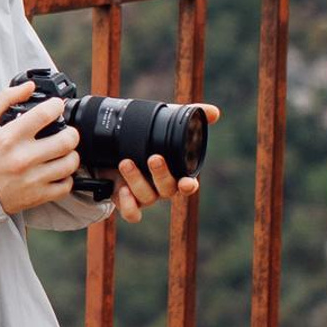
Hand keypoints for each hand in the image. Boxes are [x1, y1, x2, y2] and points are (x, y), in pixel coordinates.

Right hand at [0, 79, 82, 216]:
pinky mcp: (38, 195)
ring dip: (71, 154)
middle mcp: (23, 157)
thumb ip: (4, 98)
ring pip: (70, 163)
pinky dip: (67, 177)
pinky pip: (66, 186)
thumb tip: (28, 86)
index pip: (45, 114)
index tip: (57, 106)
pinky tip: (58, 171)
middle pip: (66, 140)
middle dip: (71, 132)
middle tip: (66, 131)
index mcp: (10, 137)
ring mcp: (33, 178)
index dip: (57, 106)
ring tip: (63, 152)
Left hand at [111, 104, 220, 222]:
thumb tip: (214, 112)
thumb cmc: (147, 142)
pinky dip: (128, 206)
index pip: (187, 184)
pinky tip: (122, 190)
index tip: (187, 183)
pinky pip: (131, 213)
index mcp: (174, 173)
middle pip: (167, 188)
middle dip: (162, 175)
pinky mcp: (125, 200)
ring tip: (125, 162)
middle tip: (154, 158)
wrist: (112, 153)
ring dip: (136, 180)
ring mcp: (143, 195)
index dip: (189, 186)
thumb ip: (190, 118)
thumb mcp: (165, 126)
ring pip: (146, 196)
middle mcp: (161, 187)